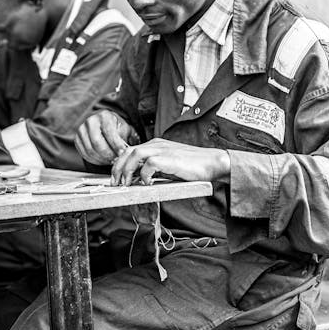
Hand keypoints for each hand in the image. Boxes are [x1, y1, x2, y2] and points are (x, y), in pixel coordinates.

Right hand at [75, 110, 139, 164]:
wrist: (102, 123)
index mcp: (104, 116)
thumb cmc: (116, 127)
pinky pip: (84, 154)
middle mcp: (90, 121)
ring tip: (110, 161)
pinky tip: (103, 161)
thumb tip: (127, 150)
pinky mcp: (77, 140)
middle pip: (97, 143)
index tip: (122, 153)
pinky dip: (94, 160)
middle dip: (108, 154)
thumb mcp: (124, 127)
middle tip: (116, 160)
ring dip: (101, 159)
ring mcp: (81, 130)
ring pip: (90, 150)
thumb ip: (127, 137)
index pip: (109, 132)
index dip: (116, 145)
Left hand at [110, 138, 230, 185]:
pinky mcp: (170, 158)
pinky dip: (144, 174)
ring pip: (135, 154)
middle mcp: (157, 144)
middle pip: (128, 151)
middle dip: (118, 167)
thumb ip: (155, 168)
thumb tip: (139, 179)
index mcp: (156, 145)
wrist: (213, 162)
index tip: (115, 177)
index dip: (120, 163)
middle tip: (115, 183)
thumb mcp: (169, 165)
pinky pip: (149, 164)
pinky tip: (147, 183)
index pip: (130, 150)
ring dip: (127, 170)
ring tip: (126, 184)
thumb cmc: (193, 166)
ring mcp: (163, 150)